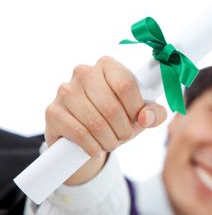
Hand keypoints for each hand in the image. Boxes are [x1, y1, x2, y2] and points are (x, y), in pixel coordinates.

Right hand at [45, 56, 166, 184]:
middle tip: (124, 136)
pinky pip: (79, 133)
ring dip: (109, 141)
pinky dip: (93, 147)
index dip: (135, 109)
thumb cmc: (117, 120)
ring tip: (111, 143)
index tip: (137, 120)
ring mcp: (65, 90)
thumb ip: (154, 114)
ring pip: (95, 123)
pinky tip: (96, 149)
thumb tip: (146, 117)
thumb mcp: (140, 116)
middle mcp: (84, 72)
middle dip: (123, 130)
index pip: (126, 85)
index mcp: (108, 65)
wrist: (84, 137)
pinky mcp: (53, 111)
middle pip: (111, 107)